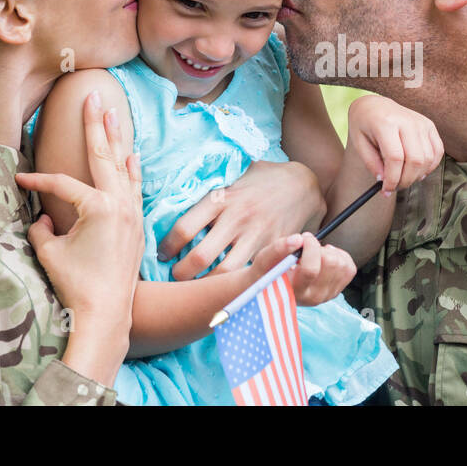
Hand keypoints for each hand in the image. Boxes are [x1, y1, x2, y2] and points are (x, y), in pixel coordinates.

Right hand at [15, 91, 143, 331]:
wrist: (107, 312)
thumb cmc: (76, 284)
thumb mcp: (50, 253)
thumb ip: (42, 229)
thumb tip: (44, 218)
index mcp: (98, 207)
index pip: (62, 183)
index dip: (38, 179)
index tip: (19, 179)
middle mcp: (120, 204)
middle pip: (104, 156)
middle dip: (96, 125)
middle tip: (93, 96)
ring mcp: (132, 213)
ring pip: (123, 168)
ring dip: (116, 140)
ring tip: (114, 114)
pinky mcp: (137, 225)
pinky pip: (134, 187)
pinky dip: (131, 170)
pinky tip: (132, 155)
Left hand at [162, 160, 326, 280]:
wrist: (303, 183)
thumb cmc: (261, 179)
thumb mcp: (232, 176)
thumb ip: (211, 194)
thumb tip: (175, 200)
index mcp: (220, 198)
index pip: (184, 228)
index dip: (168, 246)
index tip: (163, 254)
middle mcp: (236, 218)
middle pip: (200, 257)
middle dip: (182, 274)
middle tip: (176, 278)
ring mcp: (256, 235)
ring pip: (224, 272)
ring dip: (207, 285)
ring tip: (197, 289)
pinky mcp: (273, 247)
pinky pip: (250, 272)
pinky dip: (236, 283)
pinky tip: (226, 288)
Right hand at [249, 232, 356, 306]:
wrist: (271, 289)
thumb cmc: (267, 272)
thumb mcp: (264, 259)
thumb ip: (278, 248)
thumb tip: (298, 239)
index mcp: (295, 291)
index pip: (311, 269)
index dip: (310, 247)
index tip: (303, 238)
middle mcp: (314, 297)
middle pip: (331, 263)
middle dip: (319, 247)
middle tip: (306, 246)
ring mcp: (327, 296)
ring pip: (342, 264)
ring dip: (330, 252)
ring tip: (314, 254)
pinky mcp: (336, 291)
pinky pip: (349, 269)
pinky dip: (340, 257)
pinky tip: (325, 258)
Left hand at [346, 95, 443, 197]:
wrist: (375, 106)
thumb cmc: (364, 125)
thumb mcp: (359, 143)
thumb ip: (372, 163)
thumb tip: (385, 182)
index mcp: (385, 123)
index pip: (395, 157)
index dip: (392, 178)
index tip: (386, 189)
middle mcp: (407, 120)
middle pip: (415, 159)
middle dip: (406, 180)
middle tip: (395, 187)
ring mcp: (421, 122)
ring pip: (428, 158)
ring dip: (417, 175)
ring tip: (404, 178)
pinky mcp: (429, 125)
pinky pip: (438, 151)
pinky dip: (430, 166)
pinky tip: (418, 171)